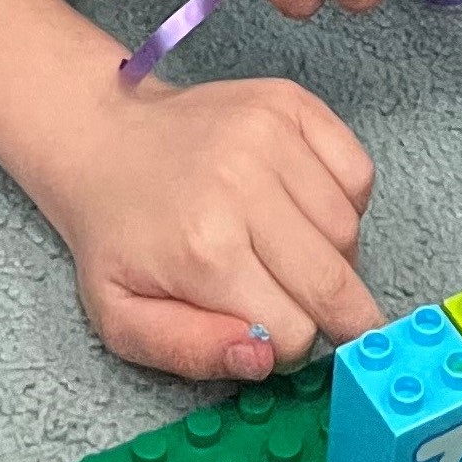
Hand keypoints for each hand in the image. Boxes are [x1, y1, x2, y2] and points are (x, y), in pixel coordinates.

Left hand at [35, 66, 380, 381]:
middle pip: (334, 282)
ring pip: (349, 231)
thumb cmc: (118, 236)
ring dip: (337, 259)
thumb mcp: (124, 319)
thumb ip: (190, 351)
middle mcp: (244, 187)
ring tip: (299, 258)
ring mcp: (272, 136)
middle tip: (338, 325)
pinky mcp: (290, 103)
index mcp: (204, 250)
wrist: (104, 140)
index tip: (269, 336)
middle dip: (341, 318)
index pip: (294, 332)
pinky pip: (358, 173)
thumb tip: (264, 358)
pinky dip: (348, 204)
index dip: (286, 348)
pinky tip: (310, 212)